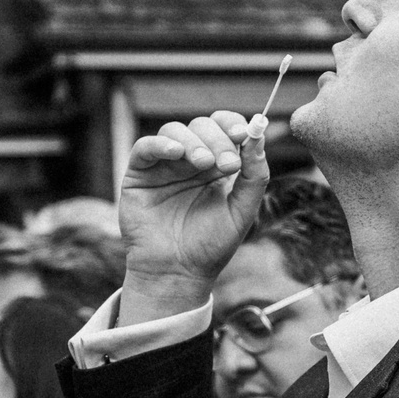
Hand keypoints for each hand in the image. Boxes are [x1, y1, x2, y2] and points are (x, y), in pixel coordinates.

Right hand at [116, 111, 268, 315]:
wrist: (177, 273)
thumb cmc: (210, 246)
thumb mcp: (241, 211)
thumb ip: (254, 176)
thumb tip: (258, 139)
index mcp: (217, 165)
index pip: (224, 128)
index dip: (233, 124)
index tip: (244, 133)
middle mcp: (190, 160)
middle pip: (202, 126)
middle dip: (218, 139)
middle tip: (227, 163)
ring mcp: (164, 165)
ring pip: (175, 131)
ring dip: (193, 141)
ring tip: (204, 163)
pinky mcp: (139, 174)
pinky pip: (145, 146)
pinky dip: (160, 144)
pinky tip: (175, 153)